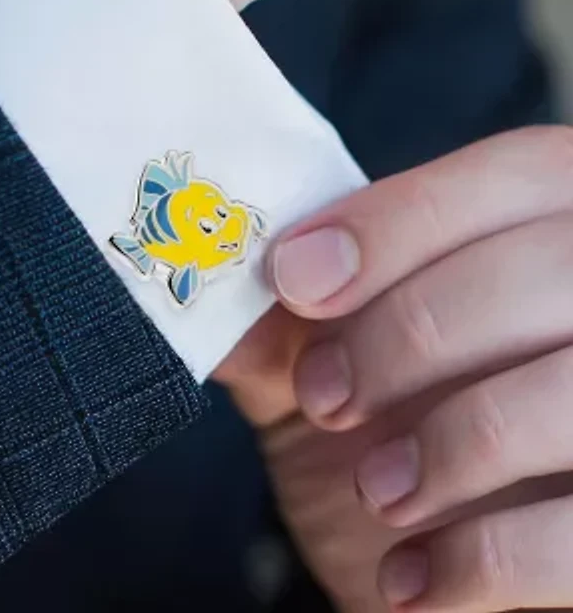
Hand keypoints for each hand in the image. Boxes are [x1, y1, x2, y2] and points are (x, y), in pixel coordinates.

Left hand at [262, 126, 572, 610]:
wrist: (457, 584)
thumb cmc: (397, 456)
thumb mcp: (328, 372)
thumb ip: (283, 323)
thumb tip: (208, 269)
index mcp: (560, 233)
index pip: (516, 173)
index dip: (399, 218)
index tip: (296, 276)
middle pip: (540, 269)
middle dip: (409, 331)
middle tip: (327, 394)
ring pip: (568, 391)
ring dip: (445, 443)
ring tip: (377, 487)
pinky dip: (477, 561)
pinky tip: (412, 576)